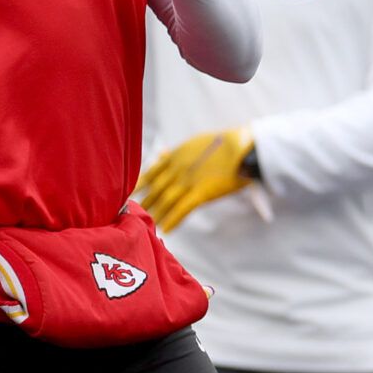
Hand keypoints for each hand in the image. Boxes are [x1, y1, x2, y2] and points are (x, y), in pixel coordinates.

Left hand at [137, 127, 255, 232]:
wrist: (242, 147)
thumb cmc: (222, 144)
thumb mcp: (193, 143)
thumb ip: (175, 153)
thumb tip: (161, 154)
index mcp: (176, 155)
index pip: (151, 172)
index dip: (140, 184)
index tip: (130, 193)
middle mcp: (178, 168)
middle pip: (156, 189)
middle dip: (146, 202)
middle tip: (135, 214)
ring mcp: (189, 181)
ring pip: (166, 201)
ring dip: (157, 214)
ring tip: (148, 225)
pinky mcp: (202, 192)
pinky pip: (183, 209)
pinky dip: (174, 220)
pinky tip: (166, 229)